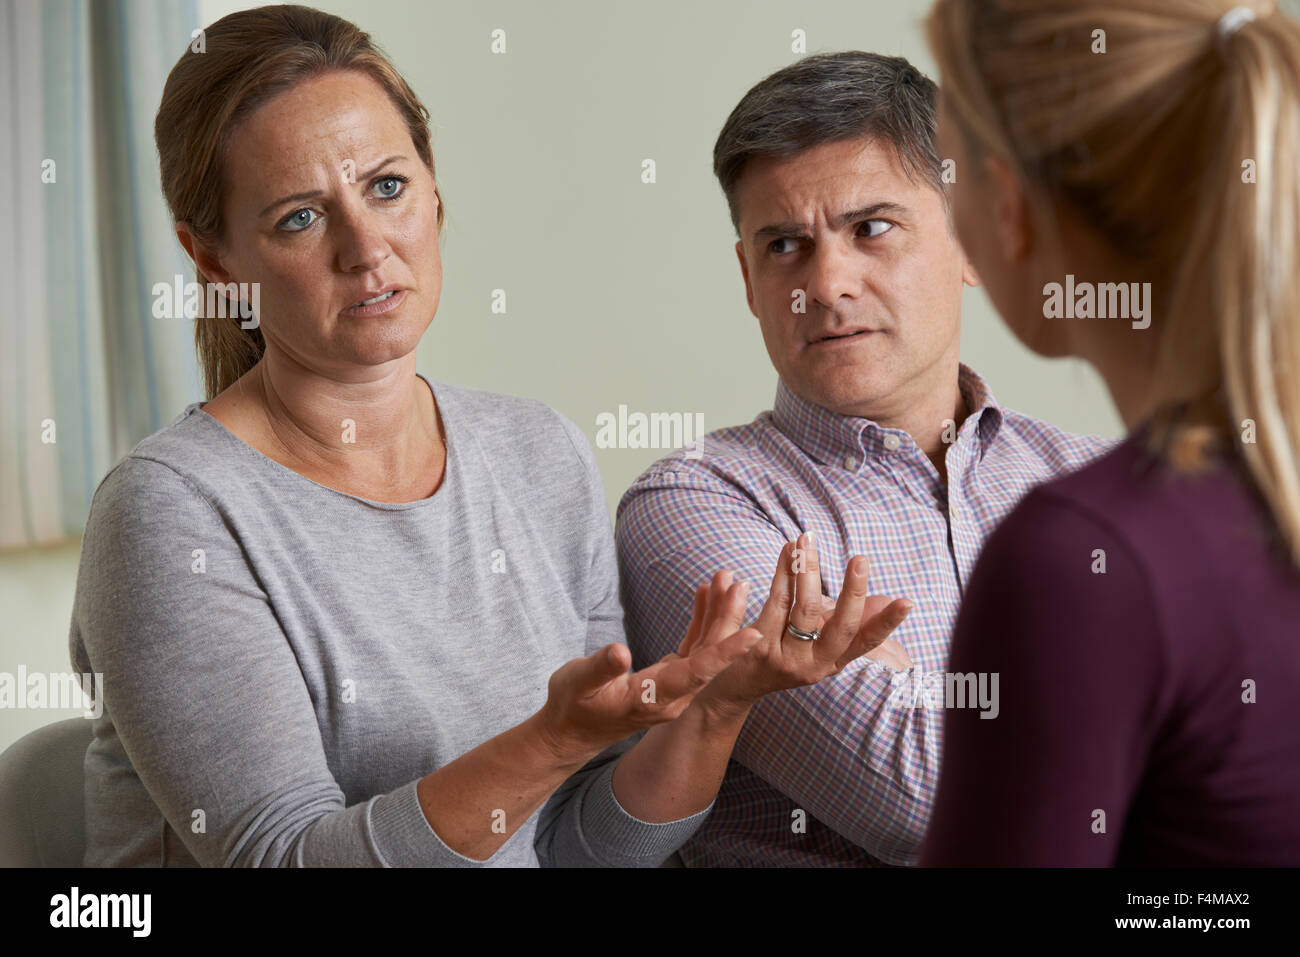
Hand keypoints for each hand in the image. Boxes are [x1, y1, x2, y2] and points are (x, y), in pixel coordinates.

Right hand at [536, 575, 760, 764]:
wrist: (570, 731)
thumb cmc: (572, 706)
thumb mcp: (578, 684)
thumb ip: (600, 668)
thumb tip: (620, 651)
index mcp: (653, 698)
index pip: (698, 672)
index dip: (726, 652)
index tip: (754, 635)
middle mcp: (672, 696)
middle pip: (709, 655)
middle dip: (726, 619)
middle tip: (739, 584)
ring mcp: (673, 688)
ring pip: (704, 649)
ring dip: (717, 615)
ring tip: (727, 581)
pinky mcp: (669, 677)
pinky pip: (692, 648)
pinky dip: (700, 620)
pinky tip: (705, 594)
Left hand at [694, 531, 912, 718]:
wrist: (734, 684)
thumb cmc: (785, 652)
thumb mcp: (820, 641)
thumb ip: (851, 620)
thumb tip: (886, 600)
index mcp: (833, 661)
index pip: (866, 642)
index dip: (887, 623)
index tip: (907, 601)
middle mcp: (813, 665)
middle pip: (840, 626)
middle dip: (852, 592)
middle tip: (860, 559)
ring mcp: (785, 658)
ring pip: (804, 610)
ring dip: (808, 571)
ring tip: (809, 541)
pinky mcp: (758, 647)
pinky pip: (775, 602)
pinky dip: (782, 573)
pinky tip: (787, 550)